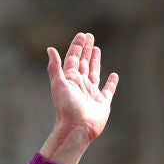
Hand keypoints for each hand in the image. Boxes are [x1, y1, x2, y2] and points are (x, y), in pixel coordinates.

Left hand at [40, 32, 118, 163]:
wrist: (77, 128)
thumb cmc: (66, 108)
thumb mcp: (59, 85)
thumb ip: (55, 67)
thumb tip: (50, 49)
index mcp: (70, 80)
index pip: (74, 59)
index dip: (77, 47)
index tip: (82, 35)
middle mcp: (80, 85)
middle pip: (84, 63)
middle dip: (86, 50)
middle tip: (90, 37)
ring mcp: (91, 93)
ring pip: (94, 73)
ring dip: (95, 61)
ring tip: (97, 49)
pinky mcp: (102, 103)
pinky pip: (108, 90)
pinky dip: (111, 83)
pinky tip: (114, 75)